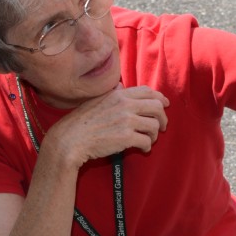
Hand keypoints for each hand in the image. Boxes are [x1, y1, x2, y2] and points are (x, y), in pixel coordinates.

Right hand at [44, 84, 169, 166]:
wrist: (70, 139)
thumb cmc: (81, 122)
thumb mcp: (96, 100)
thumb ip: (112, 94)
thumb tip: (121, 86)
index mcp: (118, 94)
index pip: (147, 91)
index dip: (159, 98)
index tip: (165, 105)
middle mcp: (125, 105)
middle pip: (156, 107)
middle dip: (163, 118)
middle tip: (162, 127)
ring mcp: (126, 121)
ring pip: (155, 125)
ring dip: (155, 135)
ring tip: (149, 140)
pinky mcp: (126, 137)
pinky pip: (147, 141)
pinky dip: (147, 146)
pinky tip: (143, 149)